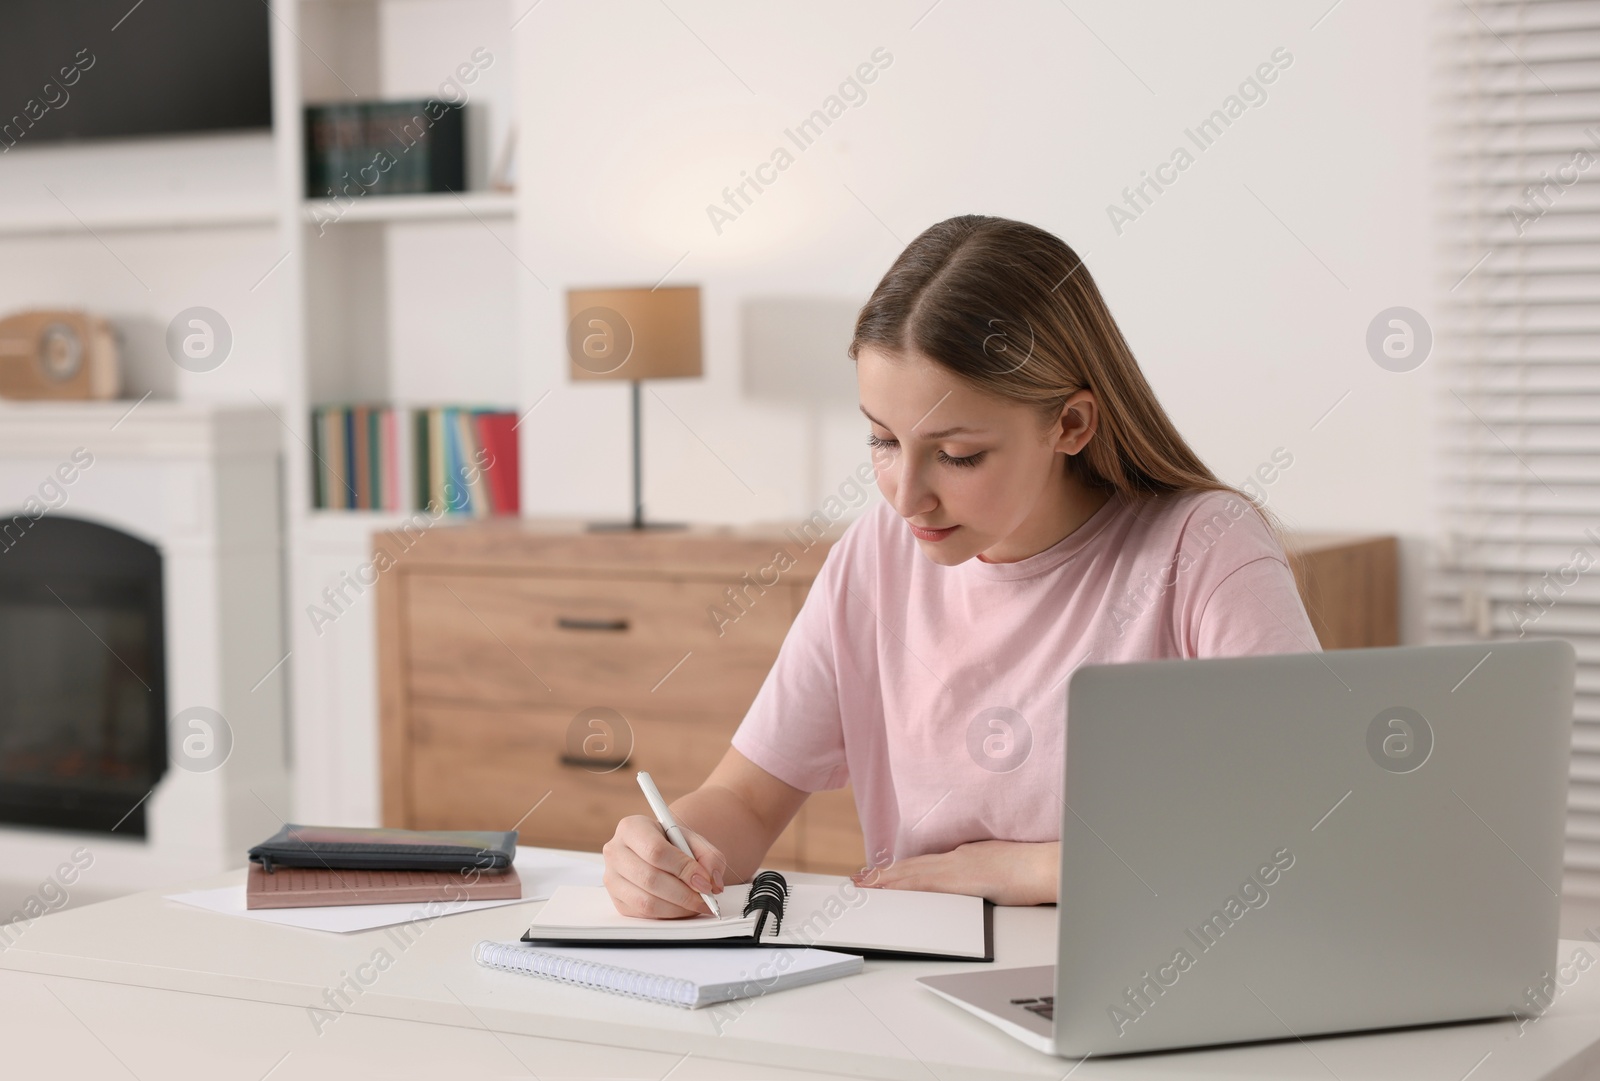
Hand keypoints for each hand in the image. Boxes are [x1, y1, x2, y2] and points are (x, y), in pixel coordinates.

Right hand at [602, 814, 728, 918]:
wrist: (659, 851)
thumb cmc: (674, 844)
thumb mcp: (694, 841)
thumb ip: (709, 856)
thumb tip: (712, 882)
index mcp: (632, 827)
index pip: (656, 851)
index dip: (683, 869)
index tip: (705, 881)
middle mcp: (616, 851)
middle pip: (650, 878)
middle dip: (684, 893)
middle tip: (706, 898)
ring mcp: (612, 878)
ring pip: (646, 901)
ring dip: (678, 907)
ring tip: (698, 904)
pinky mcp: (617, 900)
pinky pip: (644, 914)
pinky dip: (669, 915)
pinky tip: (684, 908)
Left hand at [851, 840, 1058, 905]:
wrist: (1045, 865)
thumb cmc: (1032, 869)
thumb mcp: (1000, 866)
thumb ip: (981, 872)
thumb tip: (974, 880)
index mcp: (965, 856)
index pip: (925, 863)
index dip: (901, 869)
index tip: (882, 873)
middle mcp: (956, 858)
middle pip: (912, 867)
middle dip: (884, 875)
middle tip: (860, 880)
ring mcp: (957, 867)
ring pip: (911, 873)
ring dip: (885, 880)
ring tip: (863, 885)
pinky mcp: (960, 879)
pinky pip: (923, 884)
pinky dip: (902, 887)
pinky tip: (888, 892)